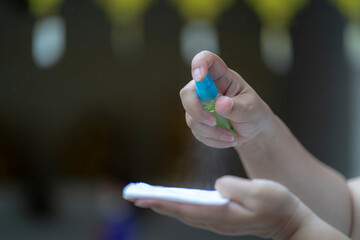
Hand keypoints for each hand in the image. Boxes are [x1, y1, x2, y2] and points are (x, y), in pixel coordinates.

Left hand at [133, 176, 303, 238]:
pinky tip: (172, 201)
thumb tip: (216, 186)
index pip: (185, 208)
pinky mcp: (221, 216)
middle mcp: (215, 219)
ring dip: (165, 205)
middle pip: (179, 212)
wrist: (289, 220)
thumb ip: (236, 188)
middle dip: (157, 204)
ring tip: (147, 197)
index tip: (143, 198)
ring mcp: (218, 220)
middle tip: (135, 197)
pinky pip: (193, 211)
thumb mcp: (259, 192)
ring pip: (184, 212)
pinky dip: (178, 205)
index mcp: (222, 213)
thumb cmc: (277, 204)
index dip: (163, 202)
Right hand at [180, 51, 274, 147]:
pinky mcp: (197, 121)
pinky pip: (197, 132)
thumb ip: (237, 107)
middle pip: (187, 93)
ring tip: (230, 136)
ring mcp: (199, 105)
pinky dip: (212, 139)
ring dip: (211, 131)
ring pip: (191, 117)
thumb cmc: (254, 113)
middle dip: (197, 110)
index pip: (206, 60)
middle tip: (213, 122)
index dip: (199, 64)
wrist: (253, 132)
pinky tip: (227, 139)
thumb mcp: (252, 110)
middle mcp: (206, 89)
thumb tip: (220, 105)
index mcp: (222, 76)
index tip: (199, 77)